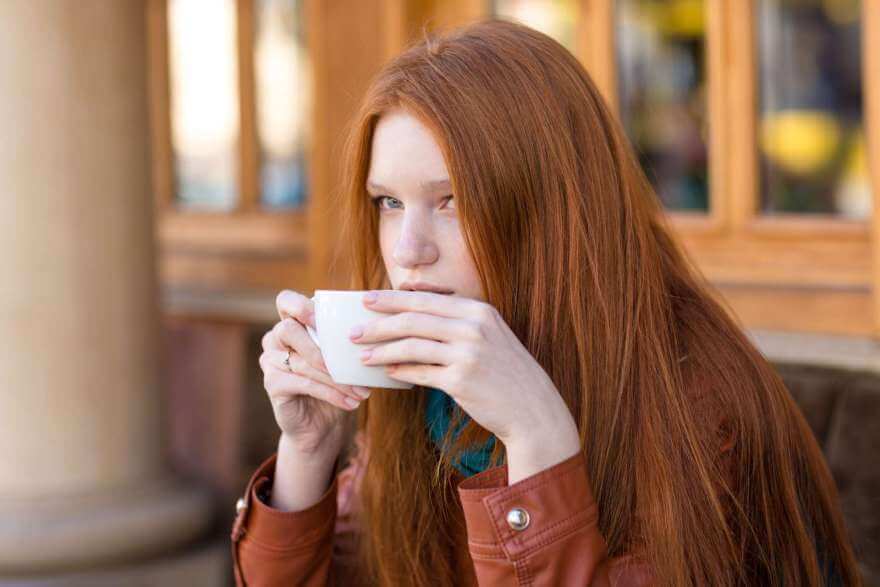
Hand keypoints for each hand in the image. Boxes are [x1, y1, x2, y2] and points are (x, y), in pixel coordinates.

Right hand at [259, 290, 371, 454]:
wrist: (322, 425)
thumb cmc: (337, 385)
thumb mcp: (344, 360)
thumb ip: (349, 341)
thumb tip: (378, 330)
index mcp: (293, 324)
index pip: (286, 301)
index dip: (300, 306)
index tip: (319, 319)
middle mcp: (276, 339)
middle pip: (288, 329)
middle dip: (322, 347)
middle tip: (352, 362)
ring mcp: (271, 362)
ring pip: (302, 362)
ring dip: (337, 378)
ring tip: (362, 391)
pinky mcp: (272, 384)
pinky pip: (304, 383)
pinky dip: (331, 393)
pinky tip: (351, 402)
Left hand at [350, 290, 579, 479]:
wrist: (533, 409)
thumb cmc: (506, 372)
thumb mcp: (489, 336)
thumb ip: (457, 322)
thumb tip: (413, 316)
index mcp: (479, 311)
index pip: (425, 300)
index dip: (392, 299)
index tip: (367, 299)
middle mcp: (474, 327)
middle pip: (413, 319)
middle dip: (378, 323)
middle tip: (353, 331)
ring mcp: (468, 353)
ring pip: (412, 345)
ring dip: (382, 350)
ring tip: (362, 356)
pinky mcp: (461, 381)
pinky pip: (420, 373)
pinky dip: (400, 372)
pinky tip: (387, 373)